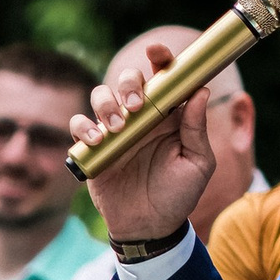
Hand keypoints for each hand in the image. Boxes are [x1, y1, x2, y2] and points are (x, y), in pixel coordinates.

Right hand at [74, 37, 214, 242]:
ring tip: (116, 127)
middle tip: (134, 106)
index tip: (156, 52)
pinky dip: (83, 126)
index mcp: (168, 115)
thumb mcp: (197, 164)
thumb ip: (197, 129)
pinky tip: (97, 140)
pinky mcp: (93, 149)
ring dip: (106, 104)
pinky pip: (79, 125)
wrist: (150, 228)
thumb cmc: (178, 196)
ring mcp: (114, 131)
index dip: (160, 58)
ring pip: (101, 96)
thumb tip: (201, 92)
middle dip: (129, 83)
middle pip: (128, 80)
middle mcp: (140, 118)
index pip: (164, 78)